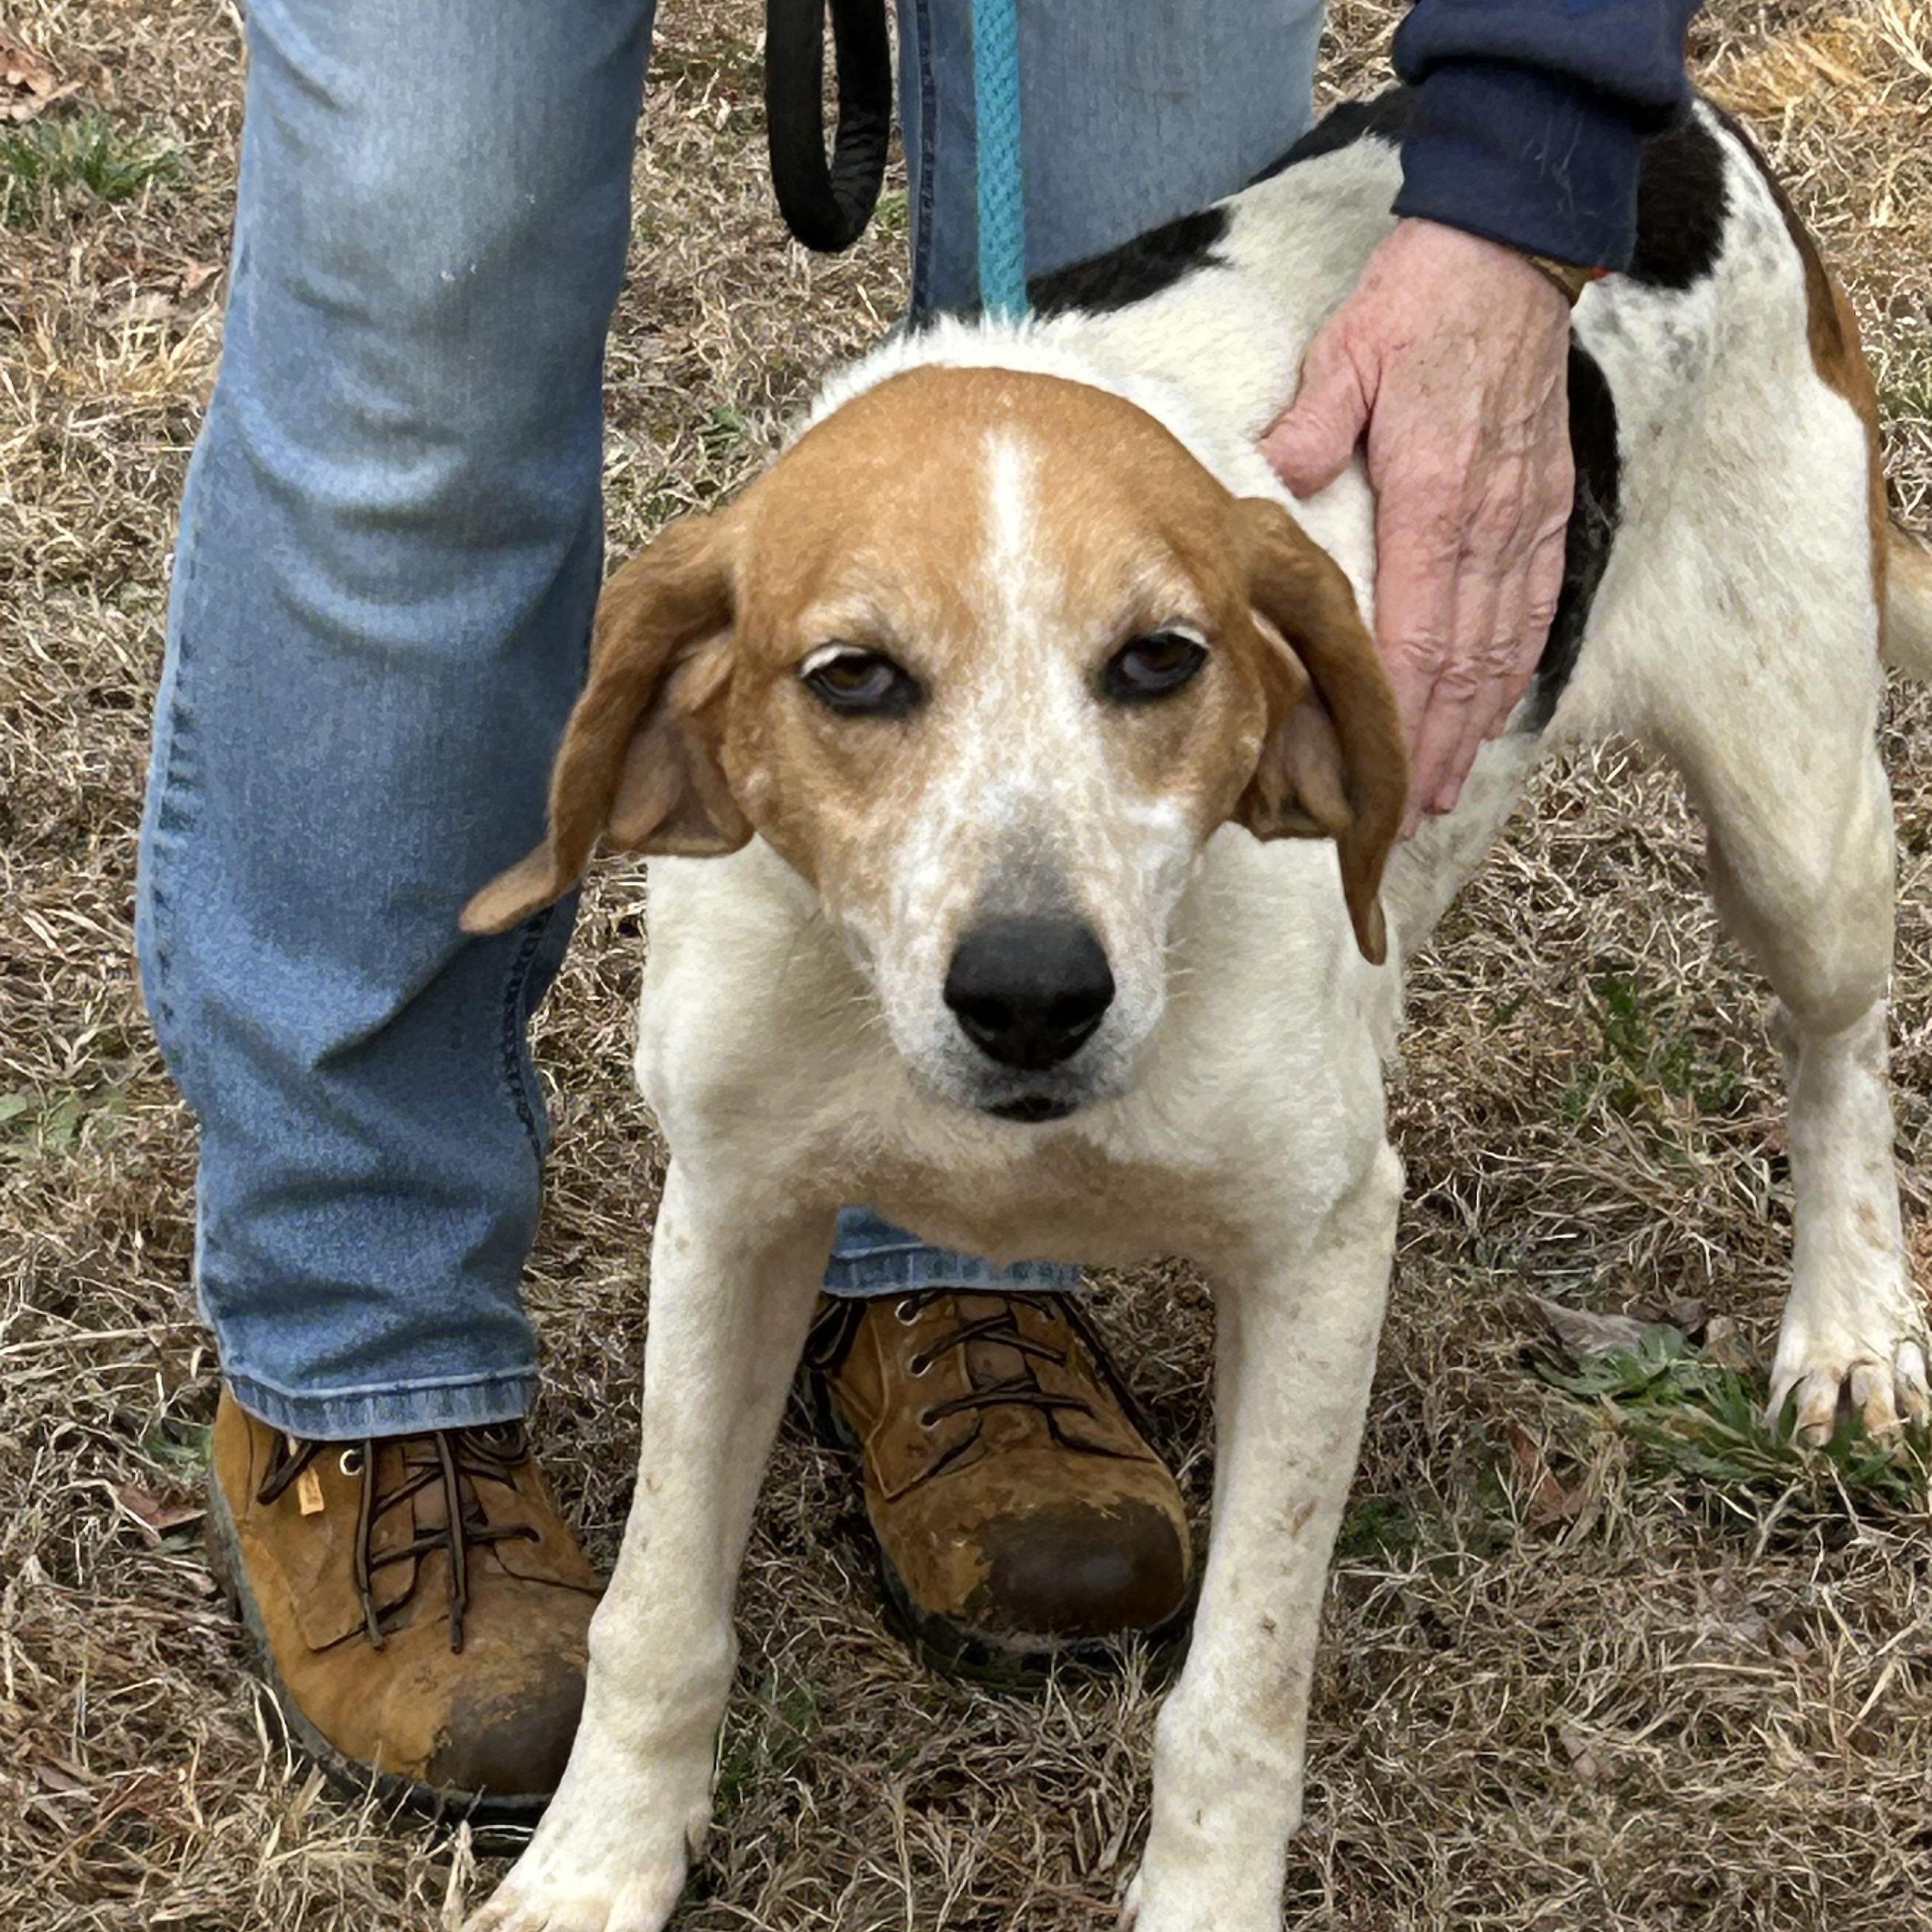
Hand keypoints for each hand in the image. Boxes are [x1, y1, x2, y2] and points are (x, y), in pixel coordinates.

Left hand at [1261, 219, 1573, 834]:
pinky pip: (1530, 612)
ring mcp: (1521, 521)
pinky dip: (1510, 676)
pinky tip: (1490, 717)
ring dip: (1470, 728)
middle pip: (1458, 664)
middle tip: (1399, 816)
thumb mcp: (1349, 352)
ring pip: (1498, 651)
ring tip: (1440, 792)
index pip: (1415, 632)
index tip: (1374, 772)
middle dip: (1428, 748)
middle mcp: (1484, 523)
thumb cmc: (1421, 303)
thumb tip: (1273, 485)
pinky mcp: (1542, 511)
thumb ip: (1311, 427)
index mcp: (1432, 494)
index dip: (1397, 715)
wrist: (1510, 251)